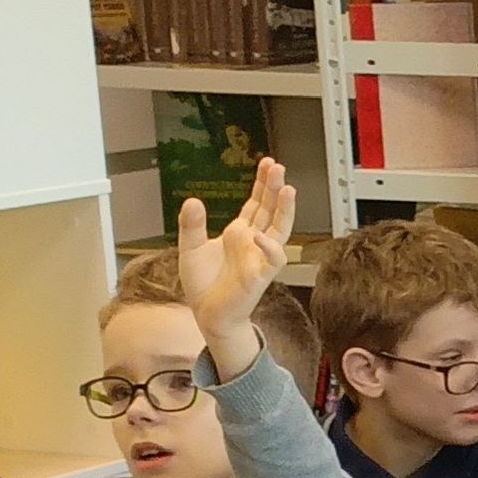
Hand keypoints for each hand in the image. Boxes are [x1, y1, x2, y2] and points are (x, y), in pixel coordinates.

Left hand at [177, 155, 297, 377]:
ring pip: (280, 229)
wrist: (207, 313)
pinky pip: (272, 260)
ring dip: (285, 210)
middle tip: (278, 167)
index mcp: (239, 234)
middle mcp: (254, 242)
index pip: (257, 204)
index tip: (266, 164)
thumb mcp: (190, 247)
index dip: (262, 184)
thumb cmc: (204, 284)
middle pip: (271, 210)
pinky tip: (260, 236)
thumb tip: (193, 200)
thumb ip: (191, 224)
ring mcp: (259, 257)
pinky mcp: (260, 275)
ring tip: (287, 189)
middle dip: (275, 188)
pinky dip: (269, 248)